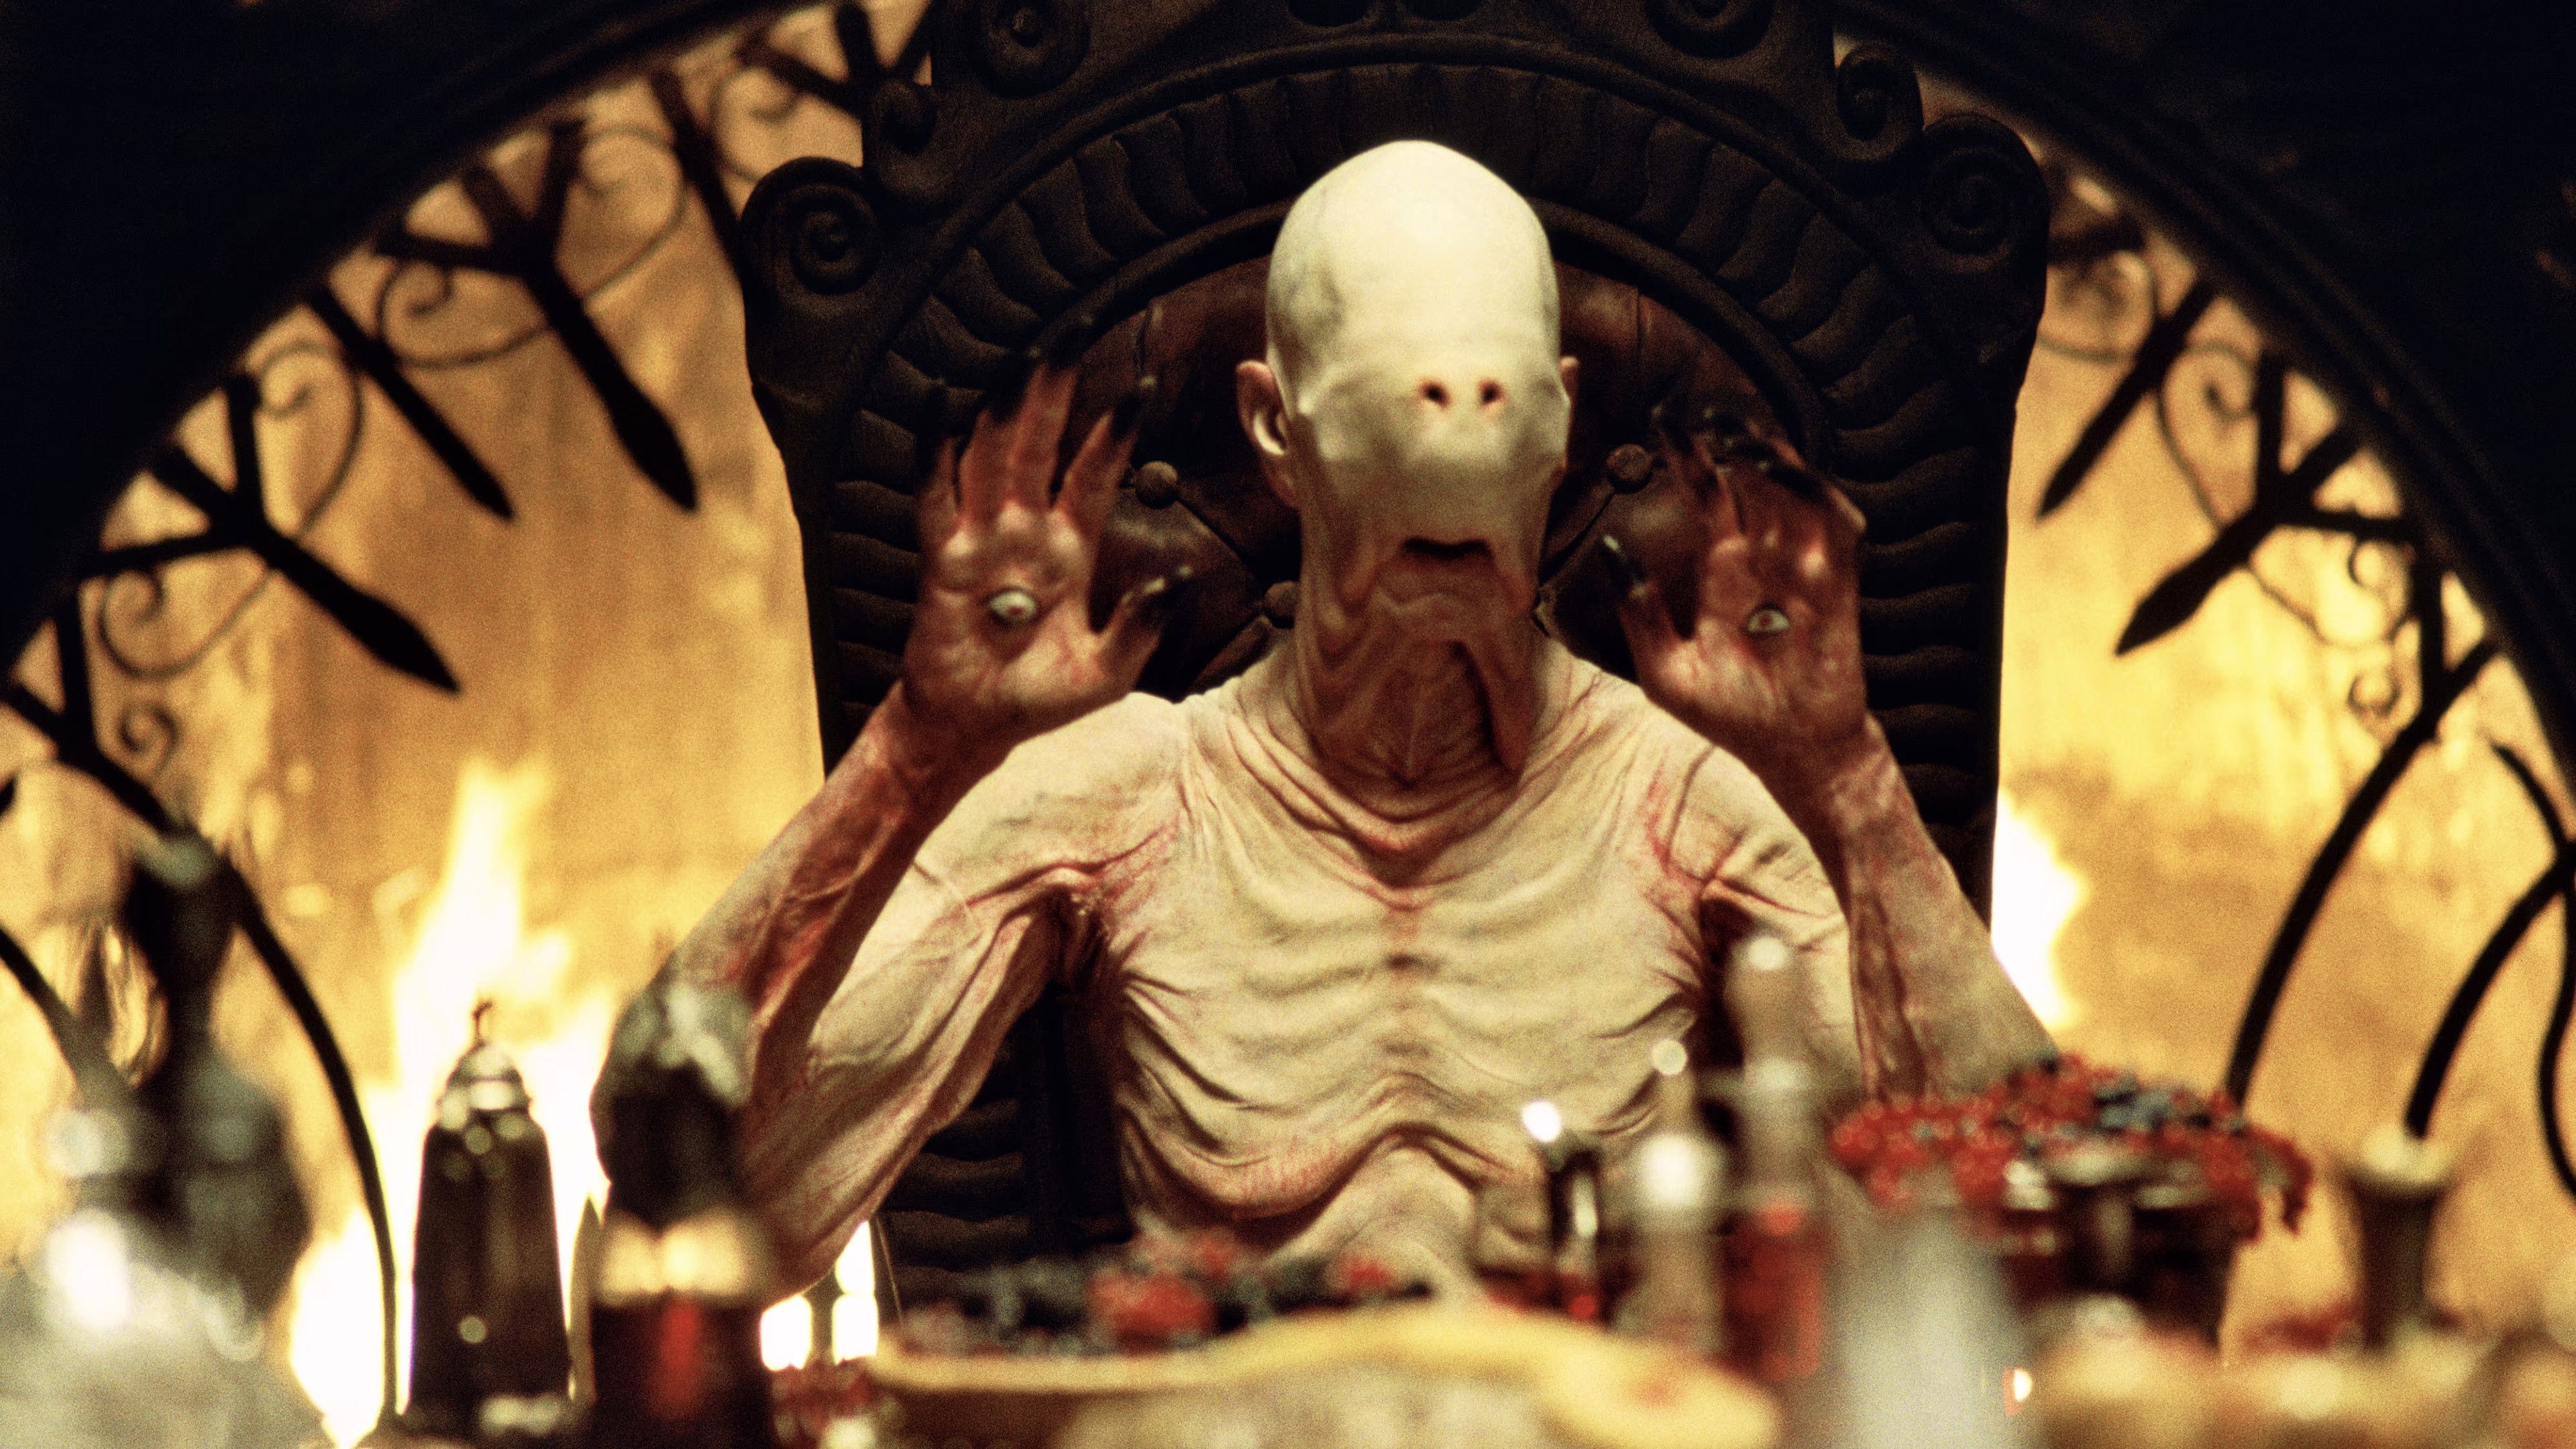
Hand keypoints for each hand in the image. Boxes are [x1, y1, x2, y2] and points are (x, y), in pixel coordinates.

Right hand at [902, 362, 1181, 757]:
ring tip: (1024, 351)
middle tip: (1073, 325)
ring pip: (994, 454)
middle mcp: (1025, 532)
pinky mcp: (944, 559)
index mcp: (1069, 550)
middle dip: (1056, 387)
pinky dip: (934, 449)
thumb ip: (1141, 627)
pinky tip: (938, 401)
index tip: (1143, 383)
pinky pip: (935, 495)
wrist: (975, 730)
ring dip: (1007, 404)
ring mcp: (983, 539)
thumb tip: (1178, 577)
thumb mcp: (1105, 673)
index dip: (1115, 431)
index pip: (1094, 474)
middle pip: (1041, 442)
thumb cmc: (1037, 700)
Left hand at [1605, 419, 1872, 787]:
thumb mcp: (1666, 671)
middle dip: (1727, 440)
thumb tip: (1609, 551)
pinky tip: (1781, 474)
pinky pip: (1834, 522)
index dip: (1687, 457)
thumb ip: (1639, 613)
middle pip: (1748, 478)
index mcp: (1722, 570)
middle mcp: (1764, 558)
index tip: (1659, 421)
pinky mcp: (1837, 582)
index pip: (1706, 494)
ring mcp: (1802, 566)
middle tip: (1699, 412)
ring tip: (1733, 435)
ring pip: (1791, 487)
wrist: (1793, 754)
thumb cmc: (1730, 717)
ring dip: (1768, 455)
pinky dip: (1813, 492)